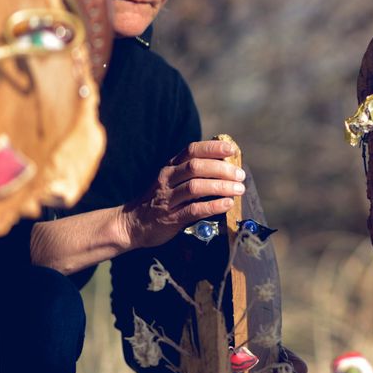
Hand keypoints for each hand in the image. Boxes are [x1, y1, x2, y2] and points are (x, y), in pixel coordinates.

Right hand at [122, 139, 244, 249]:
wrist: (132, 224)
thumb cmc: (160, 200)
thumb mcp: (172, 181)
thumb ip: (193, 172)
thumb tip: (225, 164)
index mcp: (170, 167)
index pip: (191, 150)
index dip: (212, 148)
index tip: (231, 149)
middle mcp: (167, 179)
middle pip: (196, 167)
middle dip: (221, 169)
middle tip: (240, 175)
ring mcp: (167, 198)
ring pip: (195, 187)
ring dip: (220, 187)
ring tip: (238, 189)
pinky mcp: (170, 218)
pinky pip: (193, 210)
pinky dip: (213, 206)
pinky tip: (227, 204)